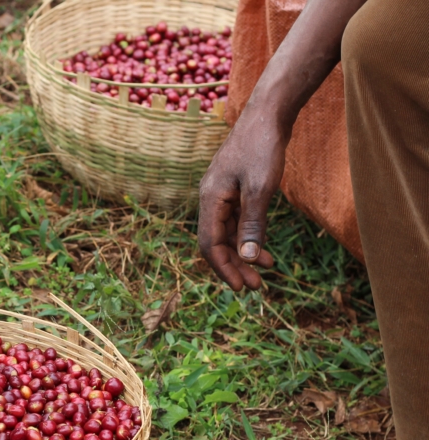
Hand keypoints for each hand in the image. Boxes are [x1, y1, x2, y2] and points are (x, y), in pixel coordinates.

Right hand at [197, 110, 287, 290]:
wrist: (268, 114)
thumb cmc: (263, 147)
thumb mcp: (260, 189)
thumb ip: (252, 224)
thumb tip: (246, 258)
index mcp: (210, 199)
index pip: (209, 244)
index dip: (224, 268)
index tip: (242, 287)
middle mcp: (210, 199)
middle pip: (216, 242)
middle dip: (234, 266)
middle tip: (256, 287)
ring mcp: (221, 194)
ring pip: (227, 233)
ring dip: (242, 253)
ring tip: (264, 270)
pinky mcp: (234, 189)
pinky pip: (236, 220)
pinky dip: (248, 236)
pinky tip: (262, 247)